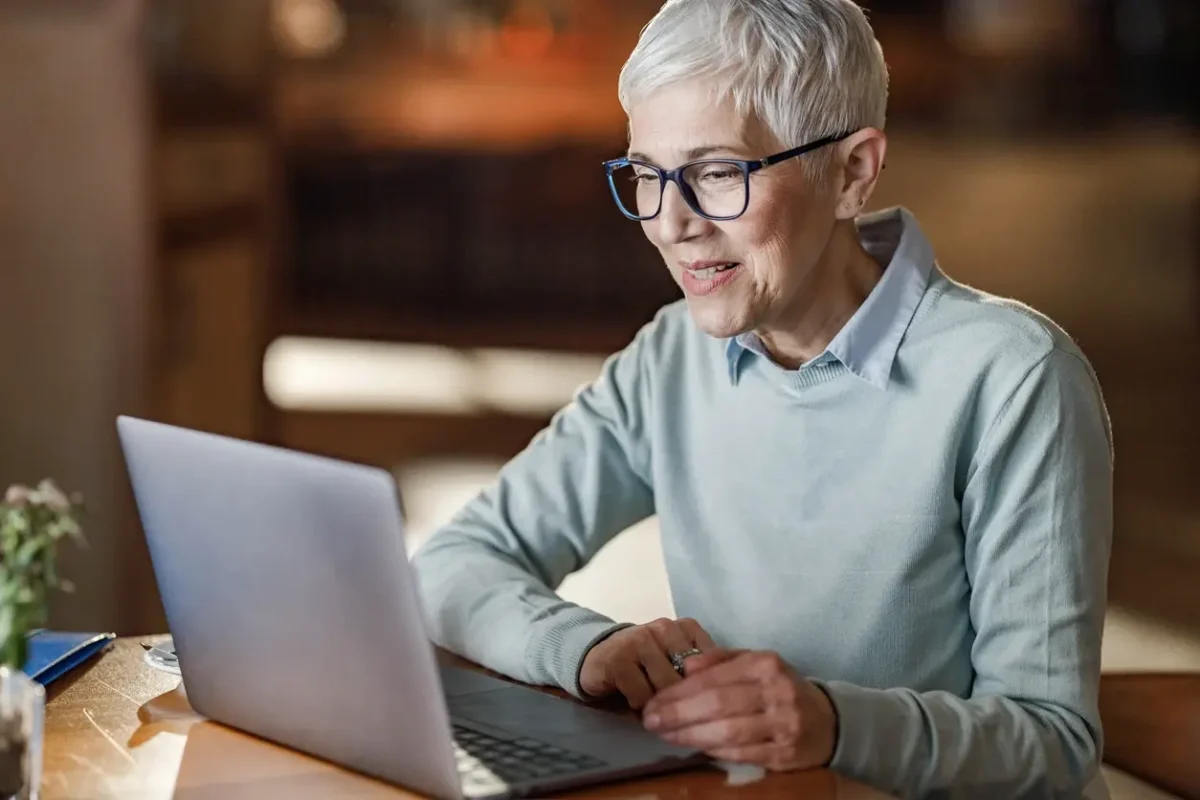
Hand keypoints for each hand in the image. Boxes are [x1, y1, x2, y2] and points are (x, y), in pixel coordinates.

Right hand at [579, 617, 716, 709]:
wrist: (596, 659)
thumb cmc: (645, 668)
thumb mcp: (677, 666)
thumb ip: (701, 675)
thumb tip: (725, 701)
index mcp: (687, 628)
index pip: (713, 664)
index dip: (710, 691)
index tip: (702, 706)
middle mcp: (665, 628)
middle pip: (690, 678)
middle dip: (686, 703)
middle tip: (678, 717)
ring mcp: (640, 640)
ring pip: (667, 687)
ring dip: (662, 708)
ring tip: (656, 712)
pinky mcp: (619, 658)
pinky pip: (641, 695)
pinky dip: (640, 708)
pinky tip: (635, 705)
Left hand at [641, 649, 837, 770]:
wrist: (828, 721)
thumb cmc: (780, 688)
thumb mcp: (755, 663)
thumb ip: (720, 660)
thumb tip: (687, 665)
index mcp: (765, 664)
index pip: (713, 678)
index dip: (679, 691)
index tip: (654, 701)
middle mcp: (776, 692)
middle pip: (718, 704)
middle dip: (678, 714)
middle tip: (651, 721)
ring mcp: (783, 725)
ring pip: (728, 732)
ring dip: (691, 735)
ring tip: (666, 735)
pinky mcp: (785, 754)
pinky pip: (742, 754)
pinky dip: (714, 751)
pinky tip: (694, 747)